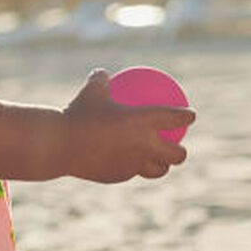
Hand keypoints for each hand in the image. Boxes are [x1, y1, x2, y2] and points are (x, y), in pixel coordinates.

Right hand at [59, 67, 194, 182]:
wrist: (60, 145)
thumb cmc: (77, 114)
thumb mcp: (90, 91)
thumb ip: (101, 80)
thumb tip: (103, 74)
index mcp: (144, 121)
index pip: (175, 118)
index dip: (187, 117)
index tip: (190, 116)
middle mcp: (145, 145)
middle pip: (176, 154)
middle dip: (181, 153)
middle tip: (177, 147)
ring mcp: (133, 164)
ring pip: (157, 170)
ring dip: (161, 166)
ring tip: (158, 162)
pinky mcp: (118, 176)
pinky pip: (130, 173)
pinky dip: (132, 168)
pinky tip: (125, 165)